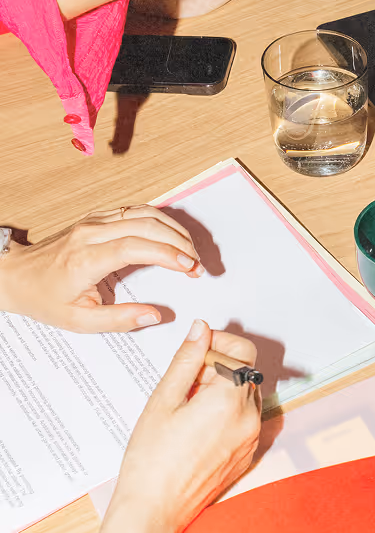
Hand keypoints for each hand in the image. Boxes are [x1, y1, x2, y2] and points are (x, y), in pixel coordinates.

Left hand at [0, 206, 203, 331]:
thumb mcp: (79, 322)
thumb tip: (155, 315)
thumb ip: (119, 320)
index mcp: (85, 259)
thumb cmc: (44, 298)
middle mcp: (91, 233)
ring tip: (190, 252)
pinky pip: (136, 210)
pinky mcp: (98, 217)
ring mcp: (94, 221)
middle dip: (180, 243)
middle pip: (146, 225)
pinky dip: (161, 221)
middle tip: (197, 265)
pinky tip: (173, 236)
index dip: (167, 255)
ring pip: (144, 212)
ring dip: (174, 230)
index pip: (135, 247)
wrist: (15, 275)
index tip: (190, 268)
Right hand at [106, 320, 260, 532]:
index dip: (220, 344)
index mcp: (230, 401)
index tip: (198, 350)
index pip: (243, 352)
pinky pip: (243, 421)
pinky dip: (225, 414)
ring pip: (245, 397)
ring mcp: (251, 440)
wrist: (154, 510)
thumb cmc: (151, 461)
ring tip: (187, 408)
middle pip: (245, 374)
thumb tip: (200, 330)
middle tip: (184, 383)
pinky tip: (195, 428)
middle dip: (217, 369)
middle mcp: (249, 419)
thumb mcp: (163, 400)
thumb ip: (186, 360)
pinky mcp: (247, 455)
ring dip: (222, 391)